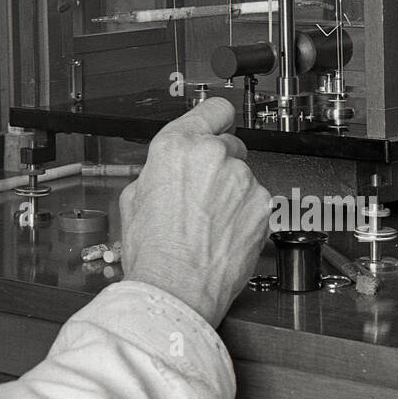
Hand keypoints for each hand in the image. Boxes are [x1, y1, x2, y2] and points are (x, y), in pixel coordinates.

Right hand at [117, 97, 271, 326]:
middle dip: (218, 165)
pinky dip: (245, 215)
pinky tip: (224, 234)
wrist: (175, 289)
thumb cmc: (152, 251)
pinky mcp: (263, 207)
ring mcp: (243, 181)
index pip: (213, 109)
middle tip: (201, 195)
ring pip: (243, 177)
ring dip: (232, 193)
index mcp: (177, 146)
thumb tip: (168, 170)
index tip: (218, 125)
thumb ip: (158, 171)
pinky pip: (256, 203)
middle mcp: (214, 156)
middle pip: (229, 145)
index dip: (215, 119)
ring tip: (209, 223)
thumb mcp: (133, 198)